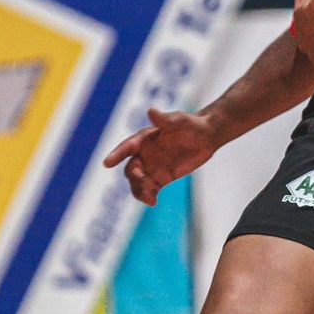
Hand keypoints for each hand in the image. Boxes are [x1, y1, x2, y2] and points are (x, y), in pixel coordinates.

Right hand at [102, 106, 218, 205]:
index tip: (107, 163)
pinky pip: (150, 190)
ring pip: (138, 182)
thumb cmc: (191, 124)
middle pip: (131, 169)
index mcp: (144, 138)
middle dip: (134, 177)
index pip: (127, 147)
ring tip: (150, 198)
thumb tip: (151, 111)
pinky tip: (153, 202)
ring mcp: (152, 167)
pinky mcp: (162, 178)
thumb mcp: (179, 120)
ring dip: (140, 190)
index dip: (116, 154)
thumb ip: (164, 119)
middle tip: (145, 182)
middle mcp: (145, 154)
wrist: (206, 137)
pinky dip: (149, 196)